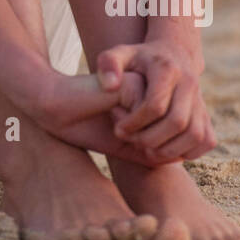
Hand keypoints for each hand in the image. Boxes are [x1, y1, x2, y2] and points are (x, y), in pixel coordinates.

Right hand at [32, 68, 164, 166]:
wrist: (57, 110)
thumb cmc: (87, 128)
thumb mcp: (126, 146)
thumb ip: (153, 151)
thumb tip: (182, 157)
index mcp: (153, 107)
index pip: (174, 140)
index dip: (152, 152)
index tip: (125, 140)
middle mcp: (153, 94)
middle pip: (172, 135)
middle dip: (147, 145)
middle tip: (119, 132)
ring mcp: (145, 86)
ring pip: (164, 125)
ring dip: (139, 135)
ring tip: (115, 123)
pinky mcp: (135, 82)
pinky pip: (149, 112)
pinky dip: (129, 123)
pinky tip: (110, 110)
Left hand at [95, 40, 216, 162]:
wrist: (173, 55)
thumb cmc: (139, 60)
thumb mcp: (119, 54)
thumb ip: (108, 64)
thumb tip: (110, 86)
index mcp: (167, 69)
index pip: (155, 104)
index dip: (135, 122)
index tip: (119, 129)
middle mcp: (190, 84)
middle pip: (177, 122)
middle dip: (151, 139)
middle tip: (132, 141)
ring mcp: (202, 100)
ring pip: (195, 135)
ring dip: (169, 150)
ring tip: (146, 150)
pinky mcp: (207, 115)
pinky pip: (206, 140)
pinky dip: (188, 152)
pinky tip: (165, 149)